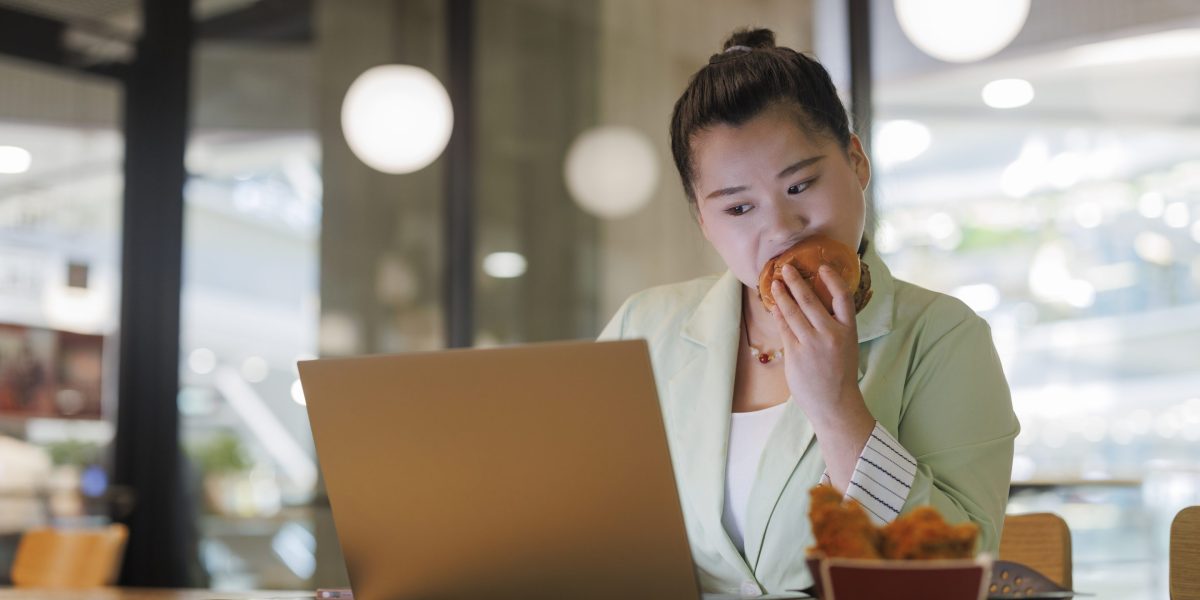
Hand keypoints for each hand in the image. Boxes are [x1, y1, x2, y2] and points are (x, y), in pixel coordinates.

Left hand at [769, 263, 874, 489]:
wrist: (834, 404)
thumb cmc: (840, 374)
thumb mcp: (846, 346)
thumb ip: (834, 325)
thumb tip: (813, 304)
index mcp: (849, 331)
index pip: (843, 297)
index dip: (833, 279)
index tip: (822, 267)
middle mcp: (831, 334)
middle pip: (810, 300)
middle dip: (796, 281)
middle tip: (786, 267)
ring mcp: (812, 344)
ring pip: (793, 311)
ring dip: (782, 294)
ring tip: (775, 283)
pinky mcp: (796, 353)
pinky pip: (785, 328)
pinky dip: (779, 314)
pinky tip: (775, 305)